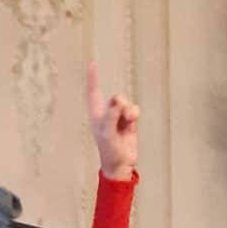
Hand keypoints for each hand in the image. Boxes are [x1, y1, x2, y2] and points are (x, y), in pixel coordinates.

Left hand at [87, 60, 138, 178]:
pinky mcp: (128, 122)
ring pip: (127, 104)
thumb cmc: (109, 150)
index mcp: (96, 115)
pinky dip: (134, 115)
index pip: (93, 92)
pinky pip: (134, 110)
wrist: (121, 164)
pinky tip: (132, 123)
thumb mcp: (107, 133)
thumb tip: (117, 101)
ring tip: (127, 123)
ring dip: (129, 112)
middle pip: (116, 97)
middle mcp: (106, 114)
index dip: (93, 78)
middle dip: (121, 103)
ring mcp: (118, 117)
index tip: (92, 63)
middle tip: (121, 113)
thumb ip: (111, 116)